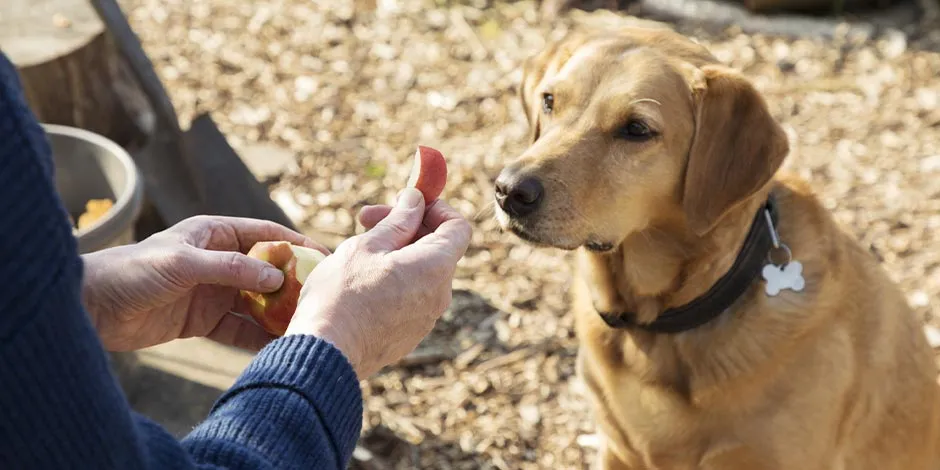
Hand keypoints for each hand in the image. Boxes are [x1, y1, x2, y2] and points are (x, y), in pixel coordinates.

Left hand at [81, 215, 327, 351]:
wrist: (91, 307)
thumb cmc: (133, 271)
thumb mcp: (184, 263)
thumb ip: (231, 269)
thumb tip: (276, 277)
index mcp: (214, 234)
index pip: (266, 235)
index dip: (295, 245)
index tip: (324, 258)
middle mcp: (218, 261)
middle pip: (266, 271)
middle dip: (292, 284)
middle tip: (321, 298)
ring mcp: (212, 291)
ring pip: (255, 302)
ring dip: (277, 313)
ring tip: (303, 325)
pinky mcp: (202, 320)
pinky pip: (238, 328)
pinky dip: (256, 337)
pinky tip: (276, 345)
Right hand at [287, 188, 471, 378]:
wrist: (326, 353)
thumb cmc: (343, 294)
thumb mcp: (368, 245)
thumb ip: (398, 220)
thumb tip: (416, 200)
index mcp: (435, 267)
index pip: (458, 227)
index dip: (436, 209)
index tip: (405, 203)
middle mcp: (439, 294)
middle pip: (437, 249)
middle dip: (406, 228)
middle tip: (365, 220)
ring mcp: (426, 319)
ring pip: (420, 274)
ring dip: (396, 255)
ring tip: (357, 252)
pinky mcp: (409, 336)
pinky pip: (410, 298)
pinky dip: (394, 282)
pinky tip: (359, 283)